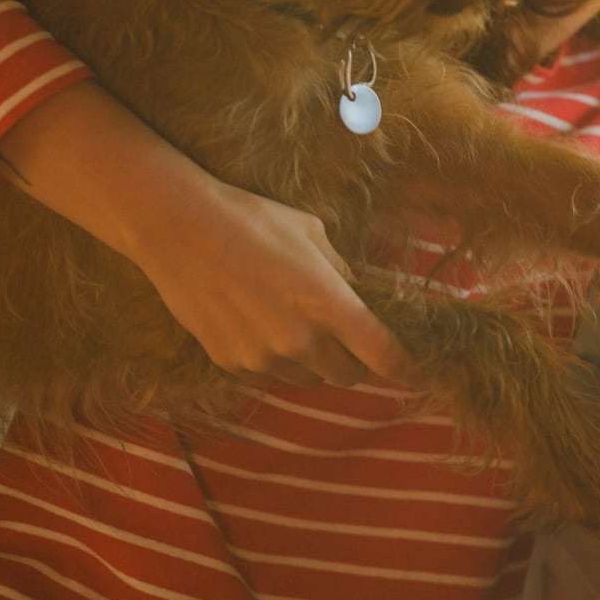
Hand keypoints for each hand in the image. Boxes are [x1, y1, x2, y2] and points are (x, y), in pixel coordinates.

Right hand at [129, 177, 422, 389]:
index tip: (420, 375)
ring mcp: (261, 356)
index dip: (406, 369)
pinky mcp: (229, 362)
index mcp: (328, 303)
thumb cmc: (253, 220)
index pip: (381, 353)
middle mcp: (298, 339)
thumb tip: (355, 291)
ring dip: (316, 363)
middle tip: (350, 339)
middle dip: (356, 361)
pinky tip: (262, 327)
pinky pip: (269, 375)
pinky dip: (278, 362)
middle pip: (347, 375)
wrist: (180, 229)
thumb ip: (340, 271)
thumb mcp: (312, 234)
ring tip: (299, 326)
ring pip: (308, 379)